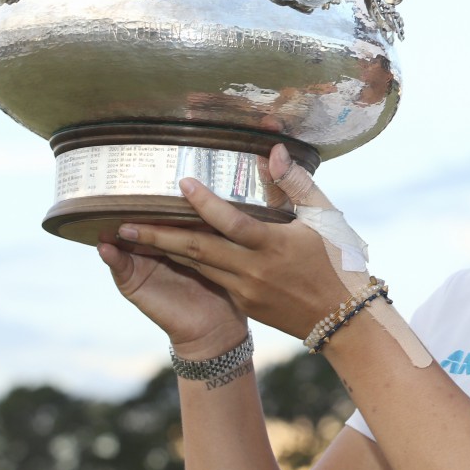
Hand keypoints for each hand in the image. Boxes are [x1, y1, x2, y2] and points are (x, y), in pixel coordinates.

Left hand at [106, 144, 366, 341]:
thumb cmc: (341, 261)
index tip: (181, 184)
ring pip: (199, 266)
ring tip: (135, 235)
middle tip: (123, 224)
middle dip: (158, 236)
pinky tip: (175, 252)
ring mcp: (247, 291)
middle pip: (197, 250)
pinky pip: (213, 279)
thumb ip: (295, 183)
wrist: (346, 319)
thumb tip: (273, 151)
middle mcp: (254, 271)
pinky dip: (191, 264)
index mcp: (274, 246)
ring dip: (166, 251)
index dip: (204, 203)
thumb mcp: (325, 218)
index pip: (230, 222)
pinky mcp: (246, 305)